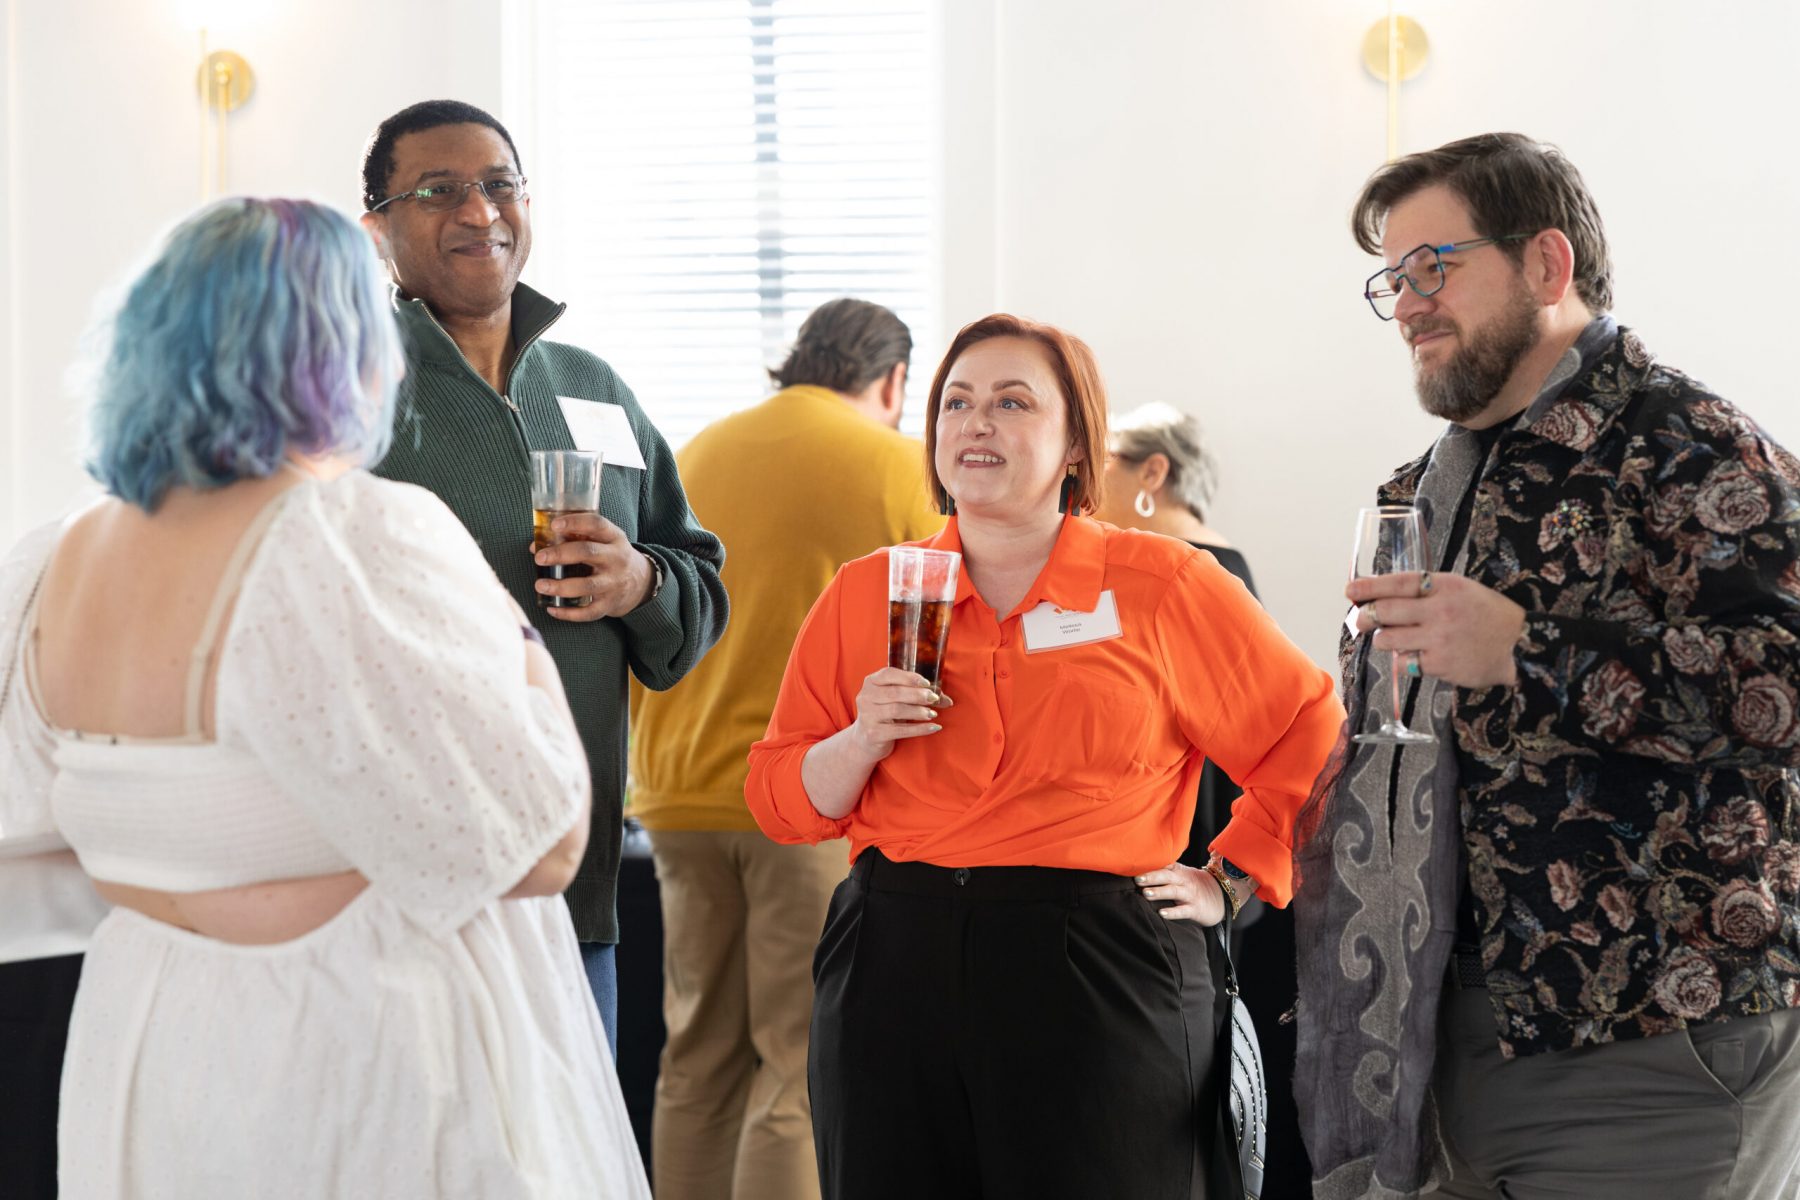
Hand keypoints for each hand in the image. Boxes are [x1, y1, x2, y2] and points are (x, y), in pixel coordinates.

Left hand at [533, 512, 653, 620]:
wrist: (640, 582)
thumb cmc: (611, 557)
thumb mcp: (603, 541)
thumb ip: (574, 539)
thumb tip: (535, 546)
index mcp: (614, 538)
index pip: (596, 524)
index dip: (575, 523)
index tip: (555, 525)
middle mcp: (617, 559)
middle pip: (588, 552)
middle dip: (561, 554)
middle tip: (540, 558)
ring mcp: (614, 583)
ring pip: (587, 585)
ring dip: (561, 586)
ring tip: (540, 585)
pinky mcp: (610, 604)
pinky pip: (589, 612)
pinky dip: (569, 613)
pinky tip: (551, 609)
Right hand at [847, 668, 952, 762]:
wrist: (866, 740)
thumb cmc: (886, 714)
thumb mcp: (897, 701)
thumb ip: (918, 695)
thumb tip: (947, 700)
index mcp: (871, 682)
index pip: (889, 674)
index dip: (909, 677)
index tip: (927, 683)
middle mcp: (865, 697)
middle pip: (895, 693)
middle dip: (917, 695)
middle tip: (934, 698)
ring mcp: (868, 716)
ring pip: (896, 710)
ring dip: (918, 711)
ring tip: (933, 714)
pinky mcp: (873, 734)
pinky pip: (900, 730)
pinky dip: (919, 729)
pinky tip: (933, 727)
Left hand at [1134, 863, 1224, 925]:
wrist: (1222, 897)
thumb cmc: (1195, 885)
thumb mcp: (1183, 874)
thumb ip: (1166, 871)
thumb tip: (1140, 869)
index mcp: (1180, 871)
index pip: (1165, 864)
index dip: (1152, 864)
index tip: (1136, 865)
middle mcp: (1184, 881)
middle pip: (1167, 876)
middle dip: (1152, 877)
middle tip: (1137, 879)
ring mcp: (1190, 895)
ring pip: (1174, 891)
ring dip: (1159, 892)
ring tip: (1145, 893)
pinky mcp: (1195, 909)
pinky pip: (1183, 911)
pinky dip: (1173, 912)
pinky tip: (1161, 913)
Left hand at [1347, 570, 1524, 687]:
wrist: (1521, 645)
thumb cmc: (1487, 614)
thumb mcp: (1460, 589)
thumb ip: (1426, 591)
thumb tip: (1383, 595)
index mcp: (1444, 585)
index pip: (1396, 583)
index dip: (1368, 587)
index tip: (1350, 590)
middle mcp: (1439, 610)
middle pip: (1384, 612)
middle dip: (1364, 617)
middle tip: (1359, 620)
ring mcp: (1438, 639)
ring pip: (1388, 640)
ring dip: (1384, 640)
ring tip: (1394, 638)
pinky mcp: (1439, 664)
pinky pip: (1405, 662)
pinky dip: (1406, 659)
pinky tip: (1419, 655)